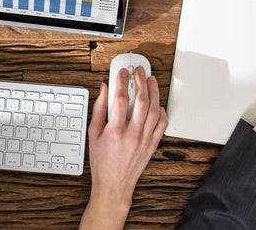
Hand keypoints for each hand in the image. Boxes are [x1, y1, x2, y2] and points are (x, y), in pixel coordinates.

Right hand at [81, 66, 166, 229]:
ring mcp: (144, 140)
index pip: (121, 99)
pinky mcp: (152, 145)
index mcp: (115, 131)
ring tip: (150, 80)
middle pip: (142, 101)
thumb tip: (103, 89)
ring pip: (154, 110)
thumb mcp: (93, 134)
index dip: (122, 81)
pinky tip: (157, 102)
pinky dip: (161, 110)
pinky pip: (162, 124)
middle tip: (139, 71)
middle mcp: (132, 135)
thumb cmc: (102, 161)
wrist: (114, 185)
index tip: (122, 72)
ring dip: (154, 92)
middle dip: (141, 81)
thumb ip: (98, 109)